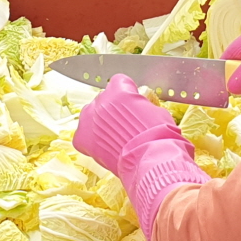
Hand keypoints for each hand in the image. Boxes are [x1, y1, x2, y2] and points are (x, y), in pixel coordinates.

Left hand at [73, 75, 190, 176]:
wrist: (150, 158)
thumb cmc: (158, 135)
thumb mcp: (155, 110)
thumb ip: (141, 104)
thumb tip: (139, 108)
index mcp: (119, 89)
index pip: (119, 82)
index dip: (128, 93)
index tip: (134, 104)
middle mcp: (100, 100)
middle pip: (104, 99)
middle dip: (114, 109)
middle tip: (126, 124)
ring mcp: (89, 118)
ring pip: (91, 115)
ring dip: (100, 122)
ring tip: (115, 137)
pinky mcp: (83, 137)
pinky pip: (82, 135)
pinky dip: (90, 141)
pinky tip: (104, 147)